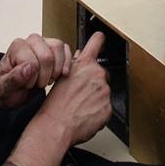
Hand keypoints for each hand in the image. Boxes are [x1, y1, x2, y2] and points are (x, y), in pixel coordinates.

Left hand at [0, 33, 72, 108]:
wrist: (13, 90)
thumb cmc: (8, 87)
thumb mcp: (5, 88)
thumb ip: (14, 78)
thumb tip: (28, 68)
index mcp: (17, 47)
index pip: (33, 62)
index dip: (32, 79)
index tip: (26, 85)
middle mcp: (31, 40)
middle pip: (47, 56)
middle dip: (45, 76)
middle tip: (37, 84)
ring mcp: (44, 42)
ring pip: (58, 48)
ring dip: (56, 70)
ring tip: (47, 79)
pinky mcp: (55, 48)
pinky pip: (66, 49)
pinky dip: (67, 63)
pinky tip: (62, 74)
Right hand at [39, 31, 111, 146]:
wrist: (57, 126)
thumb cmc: (56, 105)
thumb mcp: (61, 78)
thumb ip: (75, 65)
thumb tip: (80, 58)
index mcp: (85, 64)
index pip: (97, 41)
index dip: (99, 40)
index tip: (101, 39)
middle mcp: (97, 74)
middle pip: (102, 73)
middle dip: (95, 82)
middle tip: (81, 94)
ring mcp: (105, 91)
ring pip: (104, 91)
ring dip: (96, 97)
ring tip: (81, 106)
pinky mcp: (108, 107)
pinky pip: (106, 107)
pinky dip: (98, 111)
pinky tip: (86, 114)